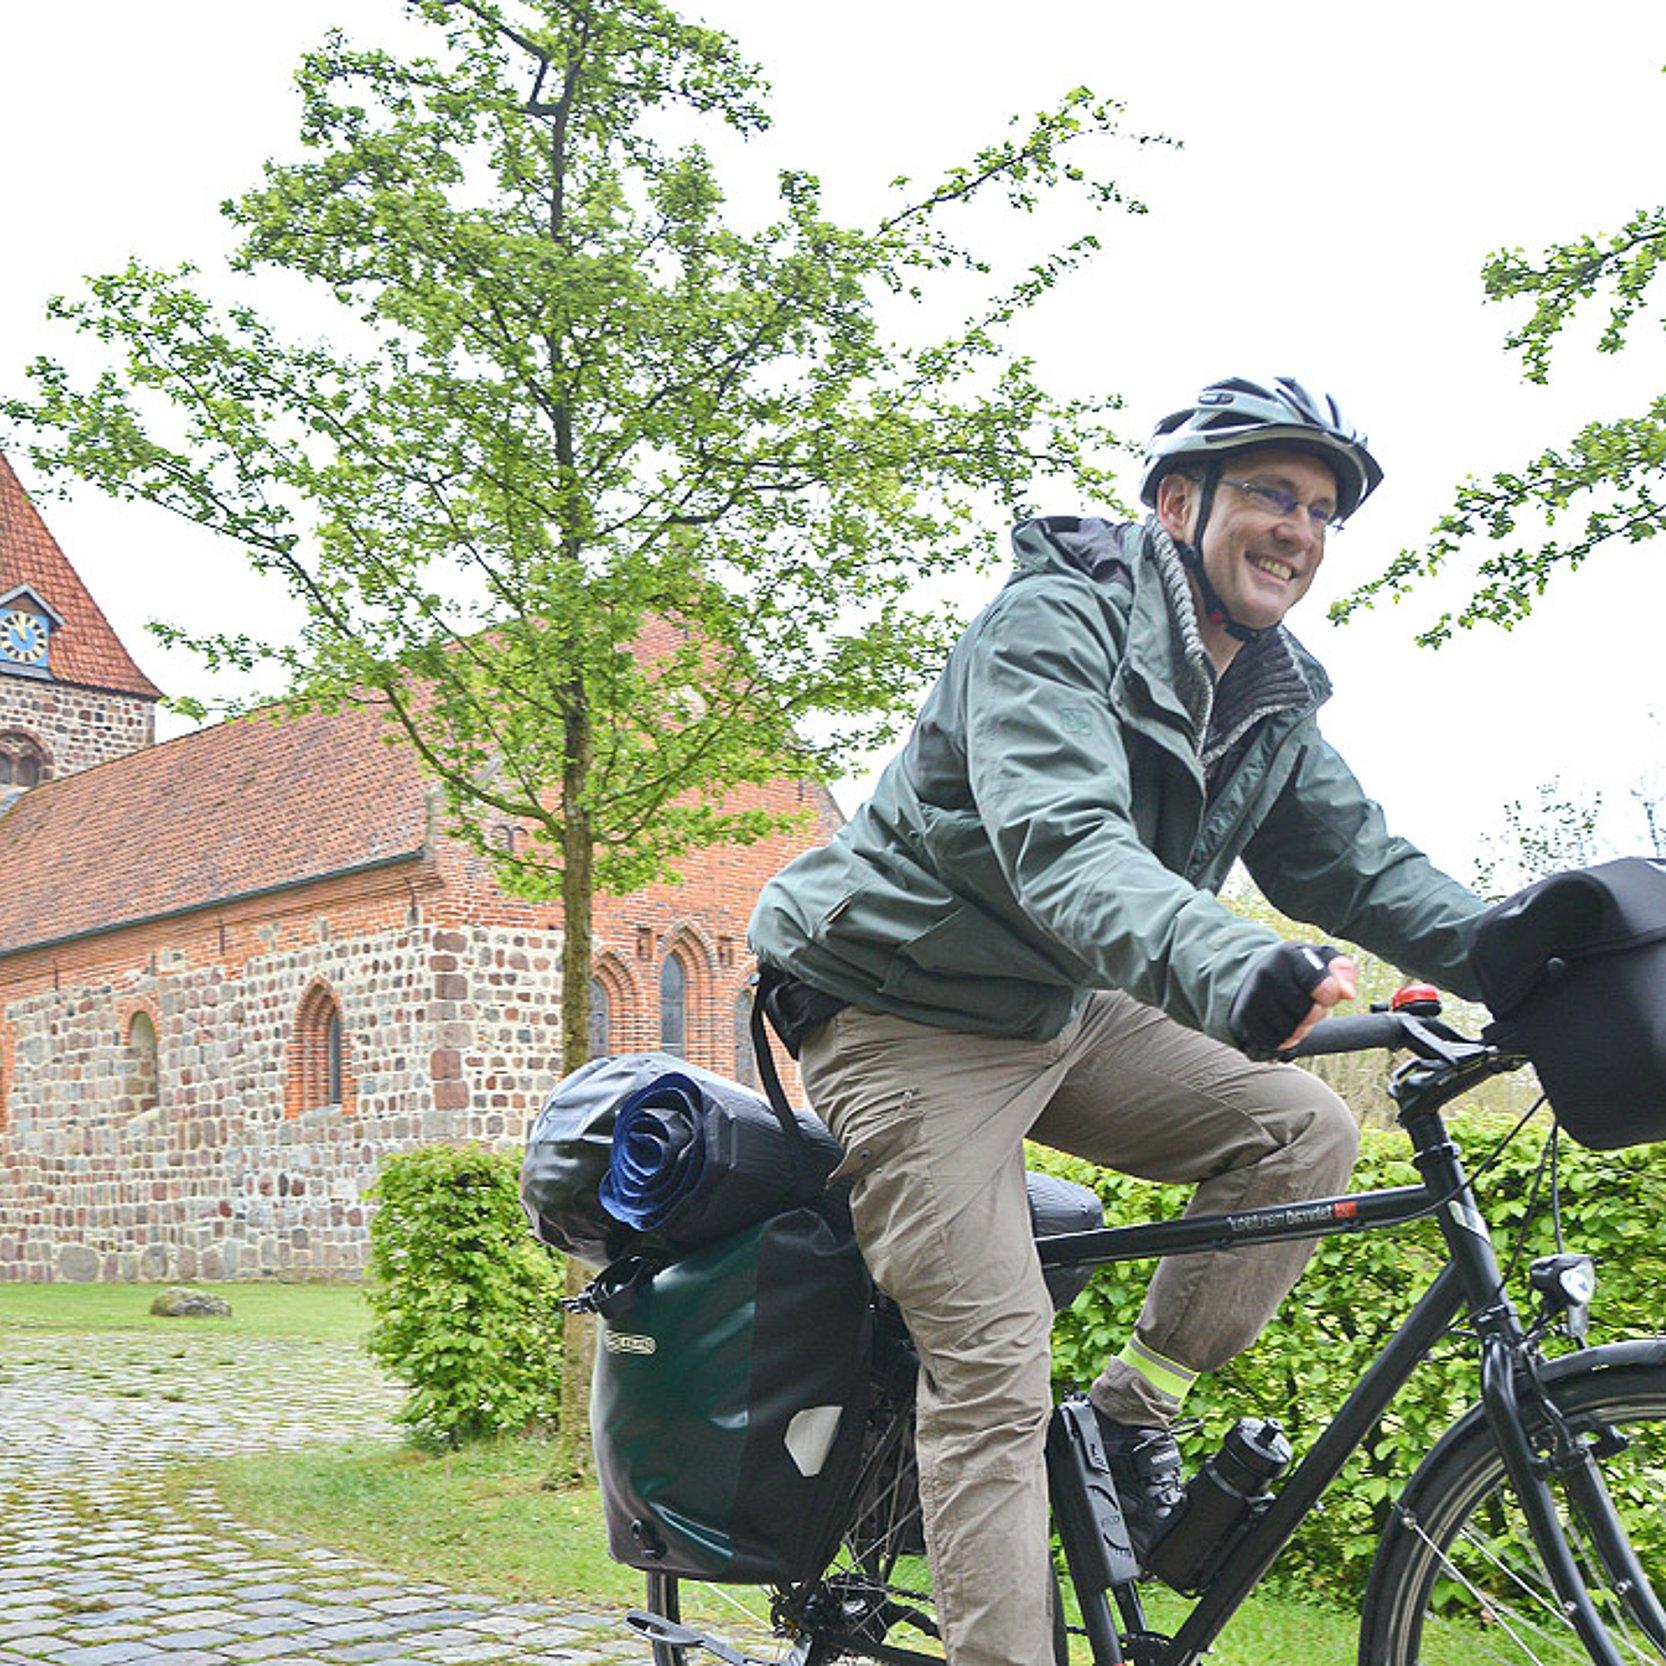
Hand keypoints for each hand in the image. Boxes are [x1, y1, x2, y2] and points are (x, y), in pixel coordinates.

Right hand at [1229, 943, 1357, 1058]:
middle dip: (1314, 1014)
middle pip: (1309, 1014)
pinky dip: (1283, 1038)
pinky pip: (1275, 1042)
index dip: (1330, 997)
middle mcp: (1267, 974)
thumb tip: (1348, 993)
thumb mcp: (1321, 960)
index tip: (1324, 992)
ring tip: (1293, 1013)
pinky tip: (1280, 1023)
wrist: (1253, 976)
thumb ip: (1343, 970)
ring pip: (1292, 1031)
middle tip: (1307, 1003)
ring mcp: (1252, 997)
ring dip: (1299, 1029)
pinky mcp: (1243, 1017)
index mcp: (1289, 955)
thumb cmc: (1295, 970)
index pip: (1326, 989)